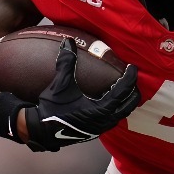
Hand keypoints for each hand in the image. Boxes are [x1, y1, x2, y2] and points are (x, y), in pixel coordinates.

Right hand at [24, 38, 139, 151]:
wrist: (40, 131)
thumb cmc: (52, 109)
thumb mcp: (60, 85)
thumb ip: (67, 63)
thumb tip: (68, 42)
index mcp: (101, 110)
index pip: (123, 91)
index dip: (130, 78)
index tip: (133, 67)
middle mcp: (105, 121)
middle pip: (128, 105)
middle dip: (133, 91)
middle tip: (132, 78)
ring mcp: (100, 128)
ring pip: (122, 114)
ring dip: (126, 102)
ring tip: (125, 89)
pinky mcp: (95, 131)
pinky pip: (113, 119)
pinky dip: (117, 109)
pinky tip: (111, 101)